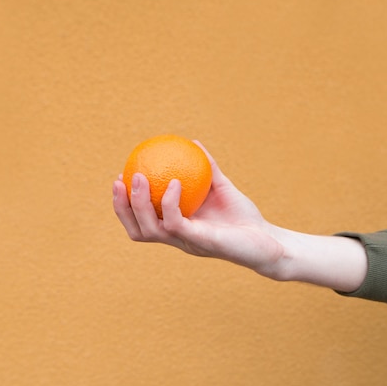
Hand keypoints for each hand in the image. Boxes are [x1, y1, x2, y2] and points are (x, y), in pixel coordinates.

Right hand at [112, 141, 285, 277]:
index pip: (141, 221)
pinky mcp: (200, 242)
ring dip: (139, 203)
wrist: (268, 242)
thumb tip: (193, 143)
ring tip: (138, 178)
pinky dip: (170, 202)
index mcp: (177, 228)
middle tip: (119, 180)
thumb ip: (207, 169)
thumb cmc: (244, 218)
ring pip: (149, 228)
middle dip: (121, 207)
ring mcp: (186, 242)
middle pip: (136, 230)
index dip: (125, 204)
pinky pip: (176, 222)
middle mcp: (177, 238)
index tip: (119, 178)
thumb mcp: (222, 188)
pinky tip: (174, 183)